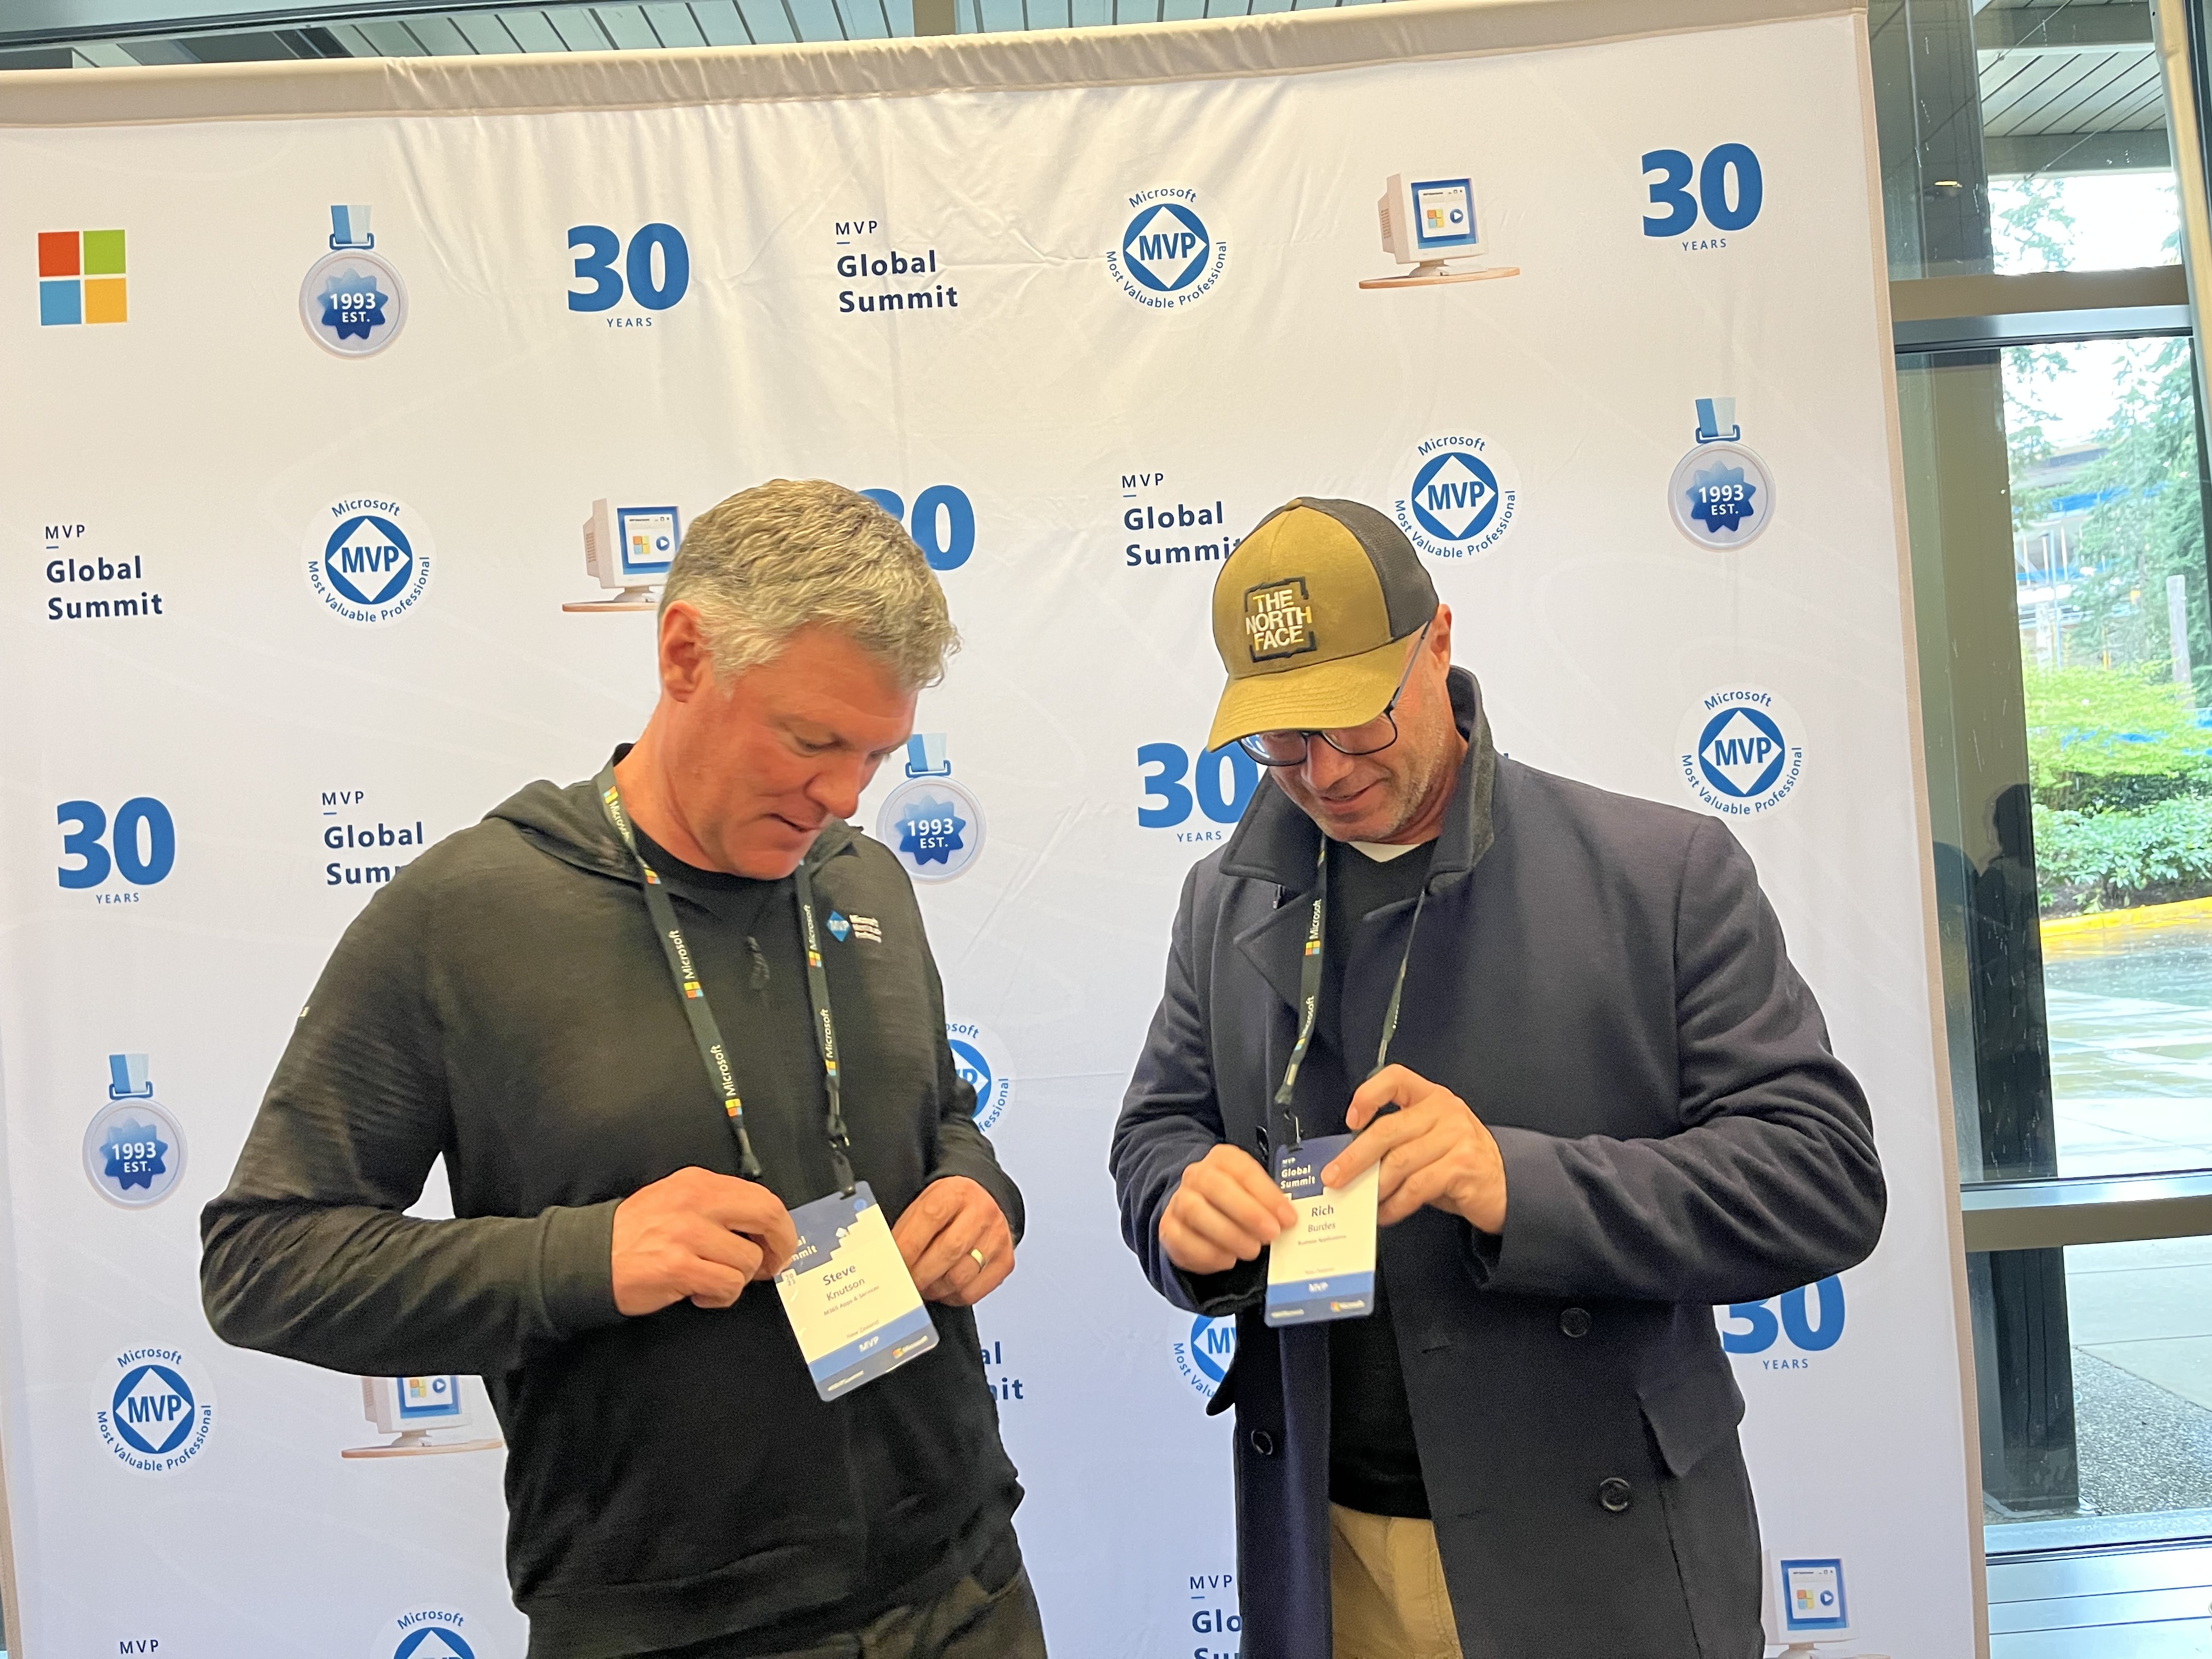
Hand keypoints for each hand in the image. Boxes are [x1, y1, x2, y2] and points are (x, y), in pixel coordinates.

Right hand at [611, 1166, 797, 1315]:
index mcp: (700, 1182)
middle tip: (768, 1268)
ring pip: (748, 1260)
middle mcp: (696, 1201)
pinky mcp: (679, 1266)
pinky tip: (701, 1294)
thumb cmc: (638, 1233)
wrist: (590, 1256)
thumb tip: (763, 1227)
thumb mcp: (678, 1199)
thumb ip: (718, 1205)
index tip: (776, 1245)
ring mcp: (688, 1233)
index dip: (780, 1226)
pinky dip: (721, 1297)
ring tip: (714, 1281)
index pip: (763, 1196)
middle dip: (778, 1248)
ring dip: (739, 1280)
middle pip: (768, 1217)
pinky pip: (728, 1285)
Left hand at [893, 1176, 1014, 1305]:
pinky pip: (974, 1292)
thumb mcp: (925, 1203)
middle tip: (904, 1282)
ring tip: (921, 1287)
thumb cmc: (948, 1208)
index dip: (907, 1246)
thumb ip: (906, 1229)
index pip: (930, 1218)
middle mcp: (982, 1211)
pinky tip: (942, 1289)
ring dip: (934, 1289)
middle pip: (948, 1251)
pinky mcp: (1005, 1260)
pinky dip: (952, 1297)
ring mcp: (997, 1237)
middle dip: (919, 1274)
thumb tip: (886, 1261)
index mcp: (956, 1192)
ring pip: (960, 1277)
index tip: (892, 1264)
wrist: (983, 1203)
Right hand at [1160, 1144, 1297, 1275]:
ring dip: (1229, 1235)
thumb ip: (1271, 1202)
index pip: (1243, 1169)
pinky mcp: (1169, 1228)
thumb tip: (1289, 1220)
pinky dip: (1208, 1254)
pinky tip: (1229, 1260)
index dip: (1267, 1194)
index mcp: (1222, 1159)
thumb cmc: (1238, 1202)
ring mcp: (1179, 1201)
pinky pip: (1183, 1241)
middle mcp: (1197, 1175)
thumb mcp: (1256, 1193)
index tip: (1287, 1217)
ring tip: (1252, 1250)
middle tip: (1271, 1234)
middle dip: (1247, 1213)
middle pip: (1216, 1187)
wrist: (1200, 1209)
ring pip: (1196, 1213)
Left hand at [1323, 1065, 1506, 1232]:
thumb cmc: (1460, 1163)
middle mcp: (1445, 1112)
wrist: (1506, 1186)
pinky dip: (1395, 1204)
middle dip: (1355, 1157)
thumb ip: (1398, 1141)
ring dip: (1374, 1187)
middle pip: (1388, 1129)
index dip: (1368, 1095)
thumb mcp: (1431, 1140)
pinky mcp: (1462, 1167)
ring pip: (1399, 1162)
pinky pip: (1416, 1187)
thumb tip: (1352, 1162)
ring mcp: (1456, 1138)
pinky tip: (1386, 1213)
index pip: (1395, 1078)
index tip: (1351, 1120)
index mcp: (1432, 1097)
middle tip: (1334, 1177)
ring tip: (1362, 1202)